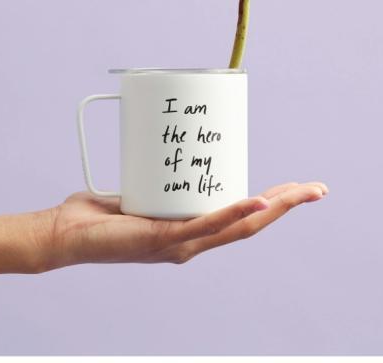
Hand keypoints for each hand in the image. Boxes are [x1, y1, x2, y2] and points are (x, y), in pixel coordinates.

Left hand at [36, 181, 327, 270]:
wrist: (65, 234)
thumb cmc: (97, 215)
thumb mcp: (139, 190)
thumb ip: (155, 175)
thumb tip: (164, 137)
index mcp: (190, 231)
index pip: (241, 218)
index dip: (273, 204)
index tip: (298, 188)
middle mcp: (192, 242)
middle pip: (251, 224)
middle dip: (287, 206)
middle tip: (317, 189)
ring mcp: (180, 244)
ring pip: (237, 227)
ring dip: (273, 208)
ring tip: (300, 192)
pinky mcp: (163, 239)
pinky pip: (205, 225)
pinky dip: (234, 214)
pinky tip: (257, 203)